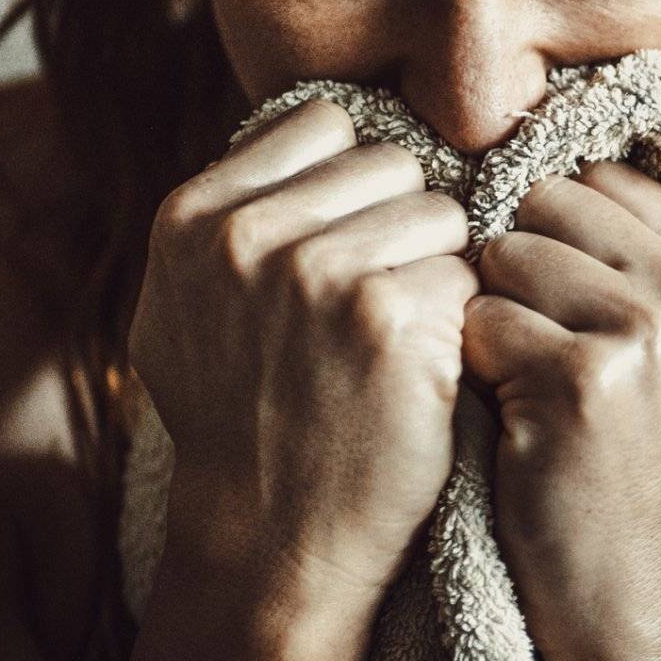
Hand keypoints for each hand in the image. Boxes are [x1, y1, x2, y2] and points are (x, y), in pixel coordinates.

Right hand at [128, 98, 477, 611]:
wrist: (273, 539)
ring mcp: (315, 270)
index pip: (323, 121)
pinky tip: (425, 368)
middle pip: (390, 161)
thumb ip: (238, 210)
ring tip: (401, 336)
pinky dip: (463, 318)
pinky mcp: (387, 315)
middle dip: (404, 222)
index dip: (356, 178)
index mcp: (192, 216)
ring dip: (441, 267)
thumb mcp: (191, 303)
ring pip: (440, 210)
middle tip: (381, 302)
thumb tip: (317, 125)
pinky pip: (468, 271)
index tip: (354, 239)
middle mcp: (244, 234)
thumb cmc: (244, 418)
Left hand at [460, 160, 660, 660]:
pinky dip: (477, 370)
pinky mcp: (587, 378)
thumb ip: (636, 252)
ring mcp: (650, 329)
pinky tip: (518, 422)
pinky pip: (480, 321)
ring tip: (532, 389)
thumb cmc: (635, 464)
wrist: (643, 595)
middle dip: (517, 268)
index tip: (569, 312)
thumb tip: (542, 138)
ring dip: (492, 319)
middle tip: (542, 353)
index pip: (601, 176)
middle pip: (546, 201)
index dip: (555, 235)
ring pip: (505, 255)